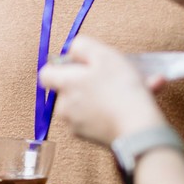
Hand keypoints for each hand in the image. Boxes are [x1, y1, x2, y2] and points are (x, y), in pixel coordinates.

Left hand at [39, 36, 165, 146]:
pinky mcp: (87, 138)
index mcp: (64, 85)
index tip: (82, 65)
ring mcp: (74, 124)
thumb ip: (82, 46)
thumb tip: (72, 50)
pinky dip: (106, 112)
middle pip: (67, 89)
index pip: (46, 73)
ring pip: (82, 104)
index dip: (63, 66)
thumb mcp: (103, 55)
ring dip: (100, 96)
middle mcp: (63, 106)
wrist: (137, 129)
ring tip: (125, 92)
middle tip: (109, 77)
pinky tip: (126, 107)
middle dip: (85, 82)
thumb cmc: (121, 89)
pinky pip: (92, 119)